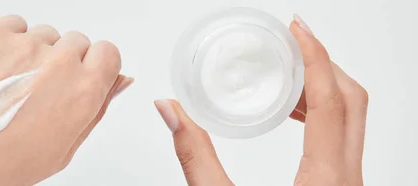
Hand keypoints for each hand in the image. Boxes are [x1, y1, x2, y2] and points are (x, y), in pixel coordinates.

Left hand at [0, 15, 132, 185]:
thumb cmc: (1, 165)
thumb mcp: (64, 148)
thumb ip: (97, 108)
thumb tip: (117, 81)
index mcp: (83, 90)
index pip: (108, 53)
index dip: (96, 66)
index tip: (85, 75)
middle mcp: (57, 62)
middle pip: (77, 42)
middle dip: (65, 63)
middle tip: (41, 91)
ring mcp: (22, 46)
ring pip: (45, 34)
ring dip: (36, 53)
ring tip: (13, 85)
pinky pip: (15, 25)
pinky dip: (10, 41)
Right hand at [154, 15, 367, 185]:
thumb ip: (194, 155)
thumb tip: (171, 111)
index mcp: (324, 180)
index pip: (331, 100)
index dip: (315, 56)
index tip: (296, 30)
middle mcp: (348, 180)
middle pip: (352, 101)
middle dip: (321, 64)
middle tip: (290, 43)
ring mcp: (350, 185)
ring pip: (353, 120)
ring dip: (323, 89)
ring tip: (285, 75)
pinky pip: (345, 137)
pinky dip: (324, 113)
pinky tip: (294, 114)